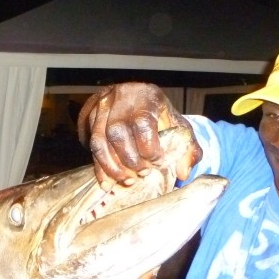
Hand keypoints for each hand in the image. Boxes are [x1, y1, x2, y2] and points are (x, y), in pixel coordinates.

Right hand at [76, 83, 199, 187]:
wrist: (137, 101)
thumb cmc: (160, 116)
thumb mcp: (179, 127)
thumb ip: (188, 149)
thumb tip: (183, 172)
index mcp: (146, 96)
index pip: (142, 122)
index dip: (148, 147)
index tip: (157, 162)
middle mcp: (120, 97)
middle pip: (117, 132)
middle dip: (129, 159)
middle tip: (142, 173)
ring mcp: (101, 107)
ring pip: (99, 140)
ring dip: (112, 167)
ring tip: (127, 181)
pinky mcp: (90, 118)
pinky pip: (91, 147)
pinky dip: (99, 168)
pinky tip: (107, 183)